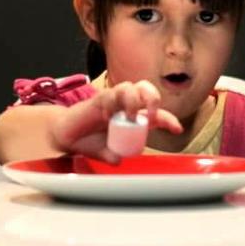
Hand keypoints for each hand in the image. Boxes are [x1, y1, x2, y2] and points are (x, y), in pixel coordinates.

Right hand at [49, 80, 183, 162]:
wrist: (67, 136)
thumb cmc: (90, 142)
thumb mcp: (106, 153)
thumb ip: (113, 155)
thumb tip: (118, 159)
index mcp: (134, 119)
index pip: (157, 115)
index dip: (169, 120)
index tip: (177, 129)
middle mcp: (126, 106)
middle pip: (147, 89)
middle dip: (153, 98)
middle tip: (150, 114)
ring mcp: (113, 100)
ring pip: (130, 86)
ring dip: (132, 100)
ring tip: (128, 116)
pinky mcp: (99, 98)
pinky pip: (109, 94)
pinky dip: (111, 103)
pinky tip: (107, 116)